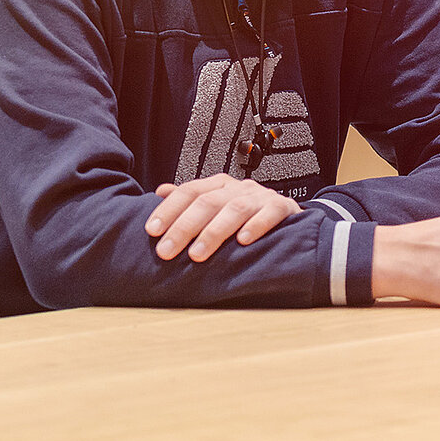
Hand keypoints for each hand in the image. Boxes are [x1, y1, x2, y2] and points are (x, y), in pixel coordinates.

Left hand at [147, 173, 300, 261]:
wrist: (287, 216)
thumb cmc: (247, 214)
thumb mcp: (216, 205)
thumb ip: (190, 200)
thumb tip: (161, 191)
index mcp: (219, 185)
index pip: (189, 192)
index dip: (169, 210)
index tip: (152, 230)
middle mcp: (238, 188)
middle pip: (207, 202)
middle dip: (184, 227)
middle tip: (166, 251)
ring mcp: (260, 197)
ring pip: (234, 209)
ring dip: (214, 232)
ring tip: (197, 254)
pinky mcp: (282, 208)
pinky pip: (269, 214)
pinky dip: (256, 226)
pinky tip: (243, 241)